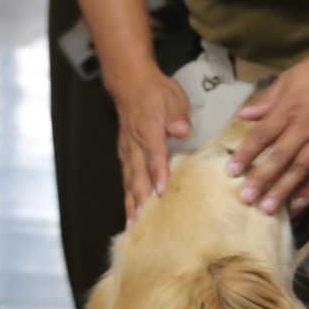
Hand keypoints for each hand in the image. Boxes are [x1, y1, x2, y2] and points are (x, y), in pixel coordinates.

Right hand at [113, 65, 192, 221]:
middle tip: (143, 222)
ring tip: (133, 225)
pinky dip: (126, 196)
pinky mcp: (125, 154)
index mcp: (148, 130)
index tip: (161, 193)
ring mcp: (127, 150)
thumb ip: (177, 115)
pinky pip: (125, 178)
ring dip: (131, 203)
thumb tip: (182, 130)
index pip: (154, 155)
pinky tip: (130, 212)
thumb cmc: (155, 91)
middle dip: (140, 199)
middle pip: (138, 174)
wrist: (130, 82)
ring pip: (129, 180)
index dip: (158, 174)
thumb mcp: (171, 96)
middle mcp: (135, 144)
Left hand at [228, 39, 308, 215]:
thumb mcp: (292, 76)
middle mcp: (306, 126)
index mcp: (290, 107)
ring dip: (283, 190)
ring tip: (268, 209)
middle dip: (261, 179)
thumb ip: (268, 99)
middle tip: (246, 198)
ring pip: (301, 170)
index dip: (246, 155)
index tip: (231, 171)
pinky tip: (299, 203)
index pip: (262, 136)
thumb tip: (244, 114)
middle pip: (279, 157)